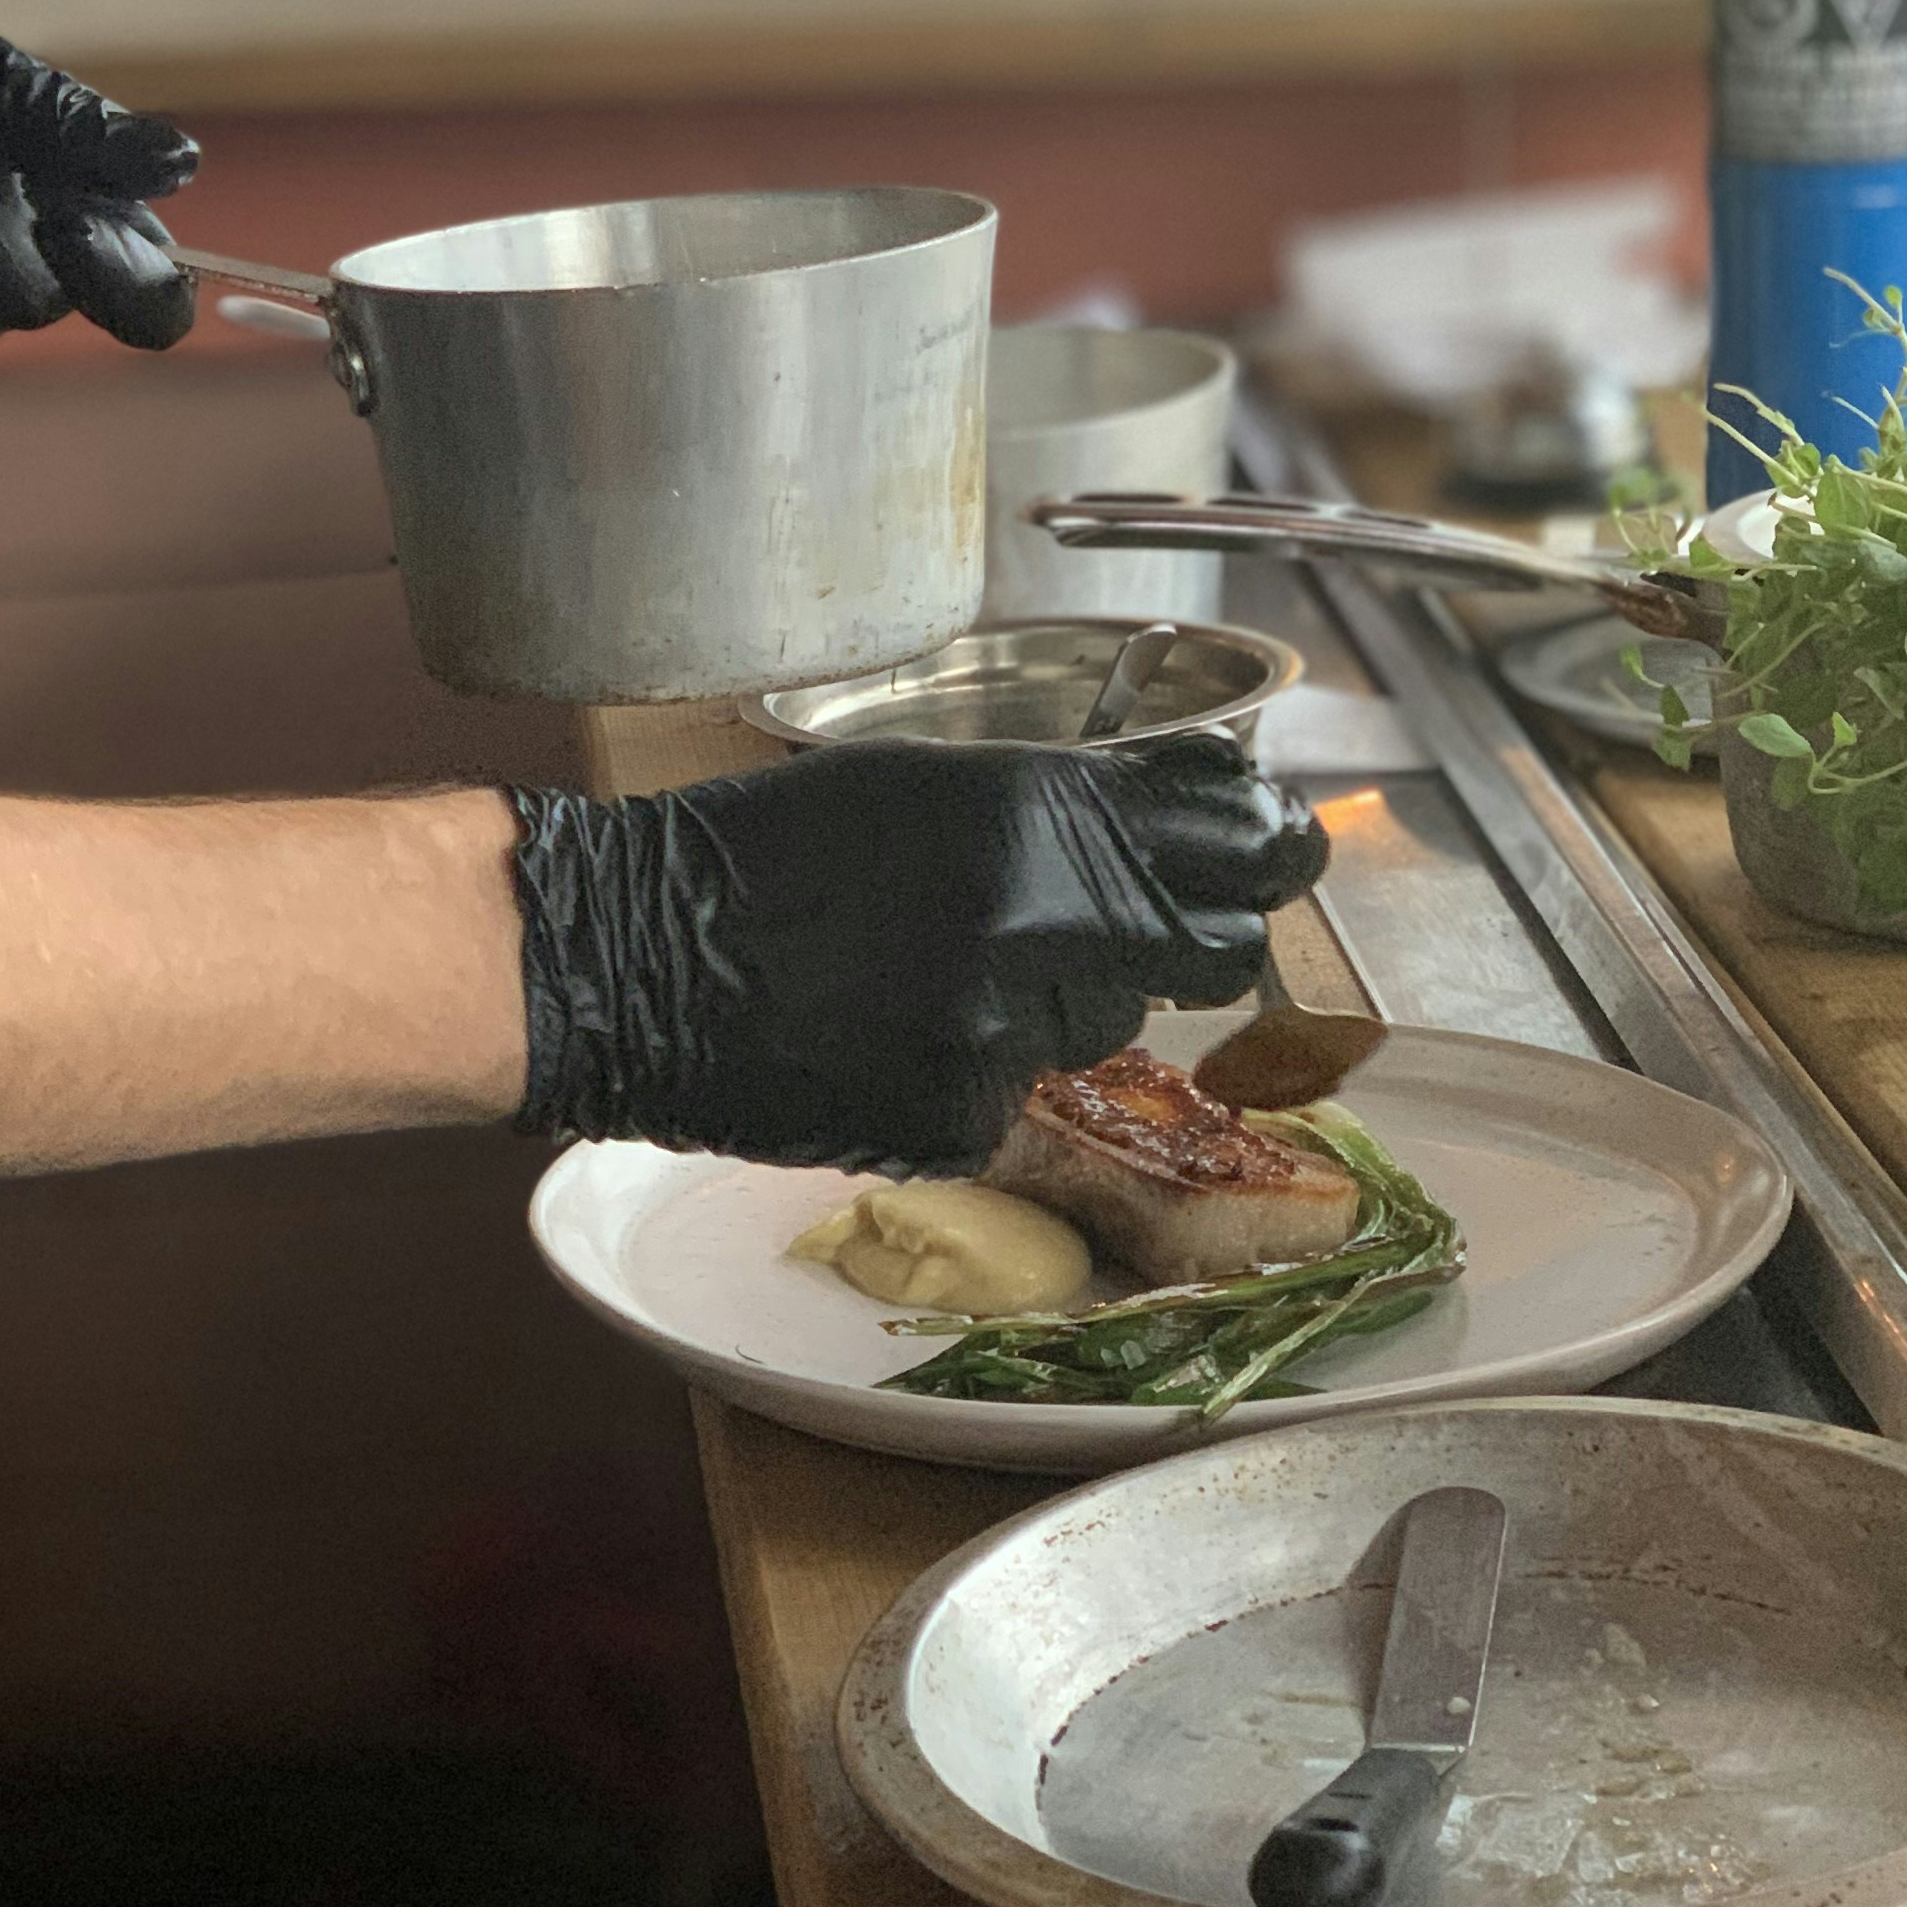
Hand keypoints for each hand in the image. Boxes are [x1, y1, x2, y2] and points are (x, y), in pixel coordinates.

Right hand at [506, 731, 1327, 1173]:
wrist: (629, 959)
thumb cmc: (762, 851)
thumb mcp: (924, 783)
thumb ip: (1062, 806)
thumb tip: (1187, 815)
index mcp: (1028, 817)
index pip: (1231, 847)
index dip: (1269, 853)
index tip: (1277, 852)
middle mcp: (1033, 923)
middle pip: (1203, 952)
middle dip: (1184, 937)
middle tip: (1122, 920)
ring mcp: (997, 1035)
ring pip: (1100, 1024)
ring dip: (1056, 999)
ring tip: (939, 970)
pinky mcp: (956, 1123)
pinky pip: (1016, 1094)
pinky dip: (974, 1069)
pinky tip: (892, 1034)